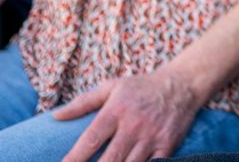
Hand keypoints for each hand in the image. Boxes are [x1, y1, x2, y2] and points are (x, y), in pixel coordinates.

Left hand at [55, 68, 202, 161]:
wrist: (183, 83)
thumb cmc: (141, 87)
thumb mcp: (112, 87)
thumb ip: (83, 102)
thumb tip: (55, 117)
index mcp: (116, 110)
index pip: (90, 140)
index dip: (74, 159)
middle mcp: (133, 125)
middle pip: (109, 159)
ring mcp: (151, 136)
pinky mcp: (167, 145)